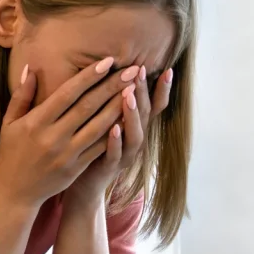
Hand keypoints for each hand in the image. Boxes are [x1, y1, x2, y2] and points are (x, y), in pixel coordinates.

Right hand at [0, 57, 137, 207]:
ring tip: (135, 90)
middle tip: (132, 70)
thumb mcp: (9, 123)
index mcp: (36, 122)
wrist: (15, 192)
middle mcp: (53, 137)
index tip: (108, 62)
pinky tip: (128, 118)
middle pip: (88, 107)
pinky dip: (115, 132)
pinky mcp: (76, 168)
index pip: (67, 94)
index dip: (89, 77)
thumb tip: (30, 68)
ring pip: (98, 126)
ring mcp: (66, 154)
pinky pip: (99, 147)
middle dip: (112, 86)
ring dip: (119, 107)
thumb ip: (21, 96)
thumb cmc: (11, 153)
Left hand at [66, 64, 174, 207]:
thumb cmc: (94, 146)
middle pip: (145, 115)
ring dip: (132, 115)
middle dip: (144, 92)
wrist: (84, 184)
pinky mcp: (109, 168)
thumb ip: (114, 100)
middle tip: (140, 71)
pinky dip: (115, 142)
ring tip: (128, 96)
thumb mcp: (107, 121)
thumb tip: (116, 69)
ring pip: (135, 136)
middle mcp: (135, 141)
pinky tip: (113, 128)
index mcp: (136, 127)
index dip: (163, 90)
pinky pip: (115, 155)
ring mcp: (124, 156)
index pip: (154, 106)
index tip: (168, 69)